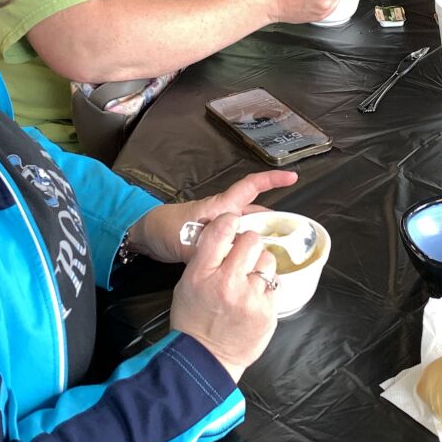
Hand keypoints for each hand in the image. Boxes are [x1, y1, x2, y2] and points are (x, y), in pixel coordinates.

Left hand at [131, 170, 299, 264]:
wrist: (146, 237)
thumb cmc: (166, 229)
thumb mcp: (190, 239)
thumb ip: (212, 246)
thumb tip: (235, 253)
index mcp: (221, 206)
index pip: (250, 187)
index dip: (272, 180)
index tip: (292, 178)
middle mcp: (225, 215)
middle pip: (256, 214)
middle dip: (275, 221)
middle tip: (294, 235)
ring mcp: (220, 228)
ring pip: (248, 231)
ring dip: (261, 239)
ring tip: (279, 253)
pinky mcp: (215, 242)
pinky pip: (237, 243)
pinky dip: (247, 250)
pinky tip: (255, 263)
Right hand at [167, 212, 277, 382]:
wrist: (206, 360)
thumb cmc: (194, 322)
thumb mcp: (187, 285)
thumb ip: (206, 259)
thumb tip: (225, 235)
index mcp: (202, 273)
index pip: (220, 231)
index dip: (229, 221)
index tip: (233, 222)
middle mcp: (227, 282)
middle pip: (251, 240)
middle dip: (249, 243)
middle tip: (245, 253)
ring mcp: (250, 297)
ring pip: (267, 260)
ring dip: (260, 264)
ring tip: (251, 277)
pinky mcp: (267, 311)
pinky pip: (274, 284)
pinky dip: (266, 287)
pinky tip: (255, 296)